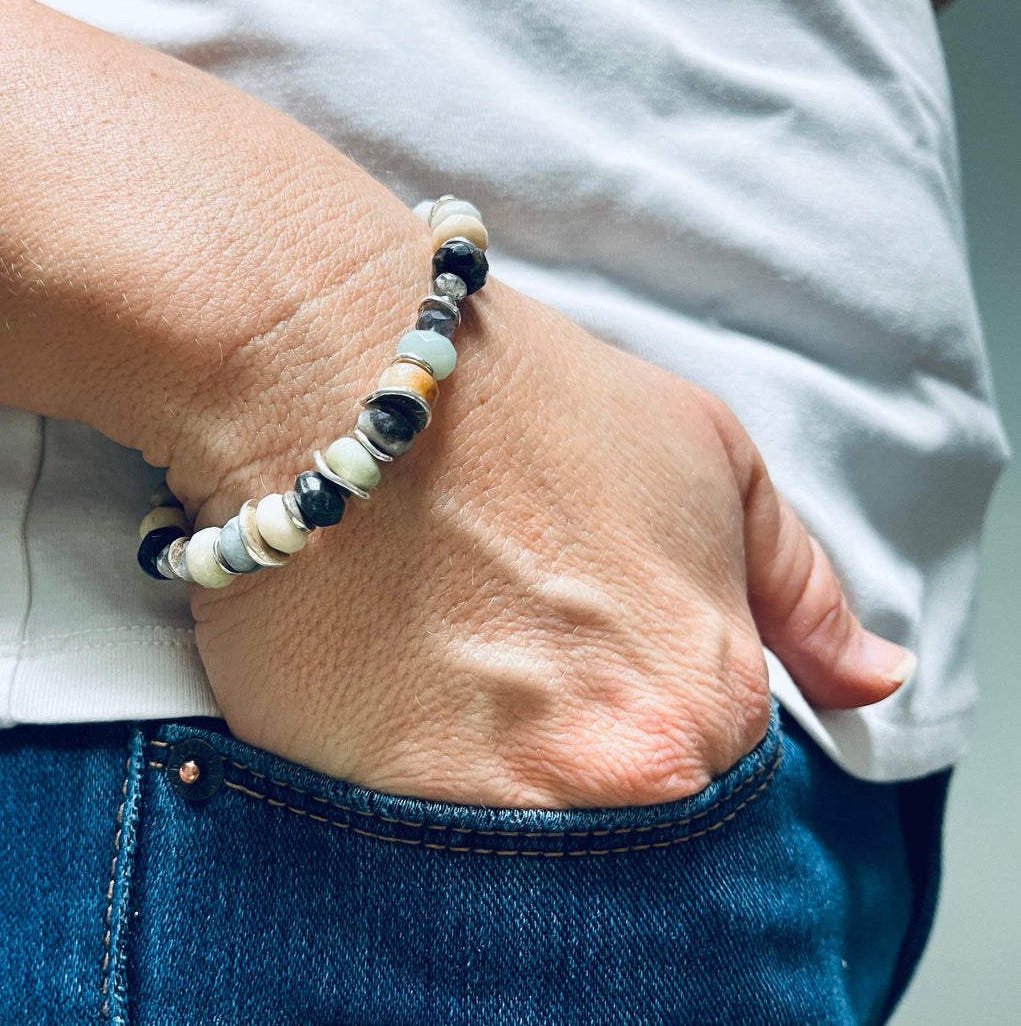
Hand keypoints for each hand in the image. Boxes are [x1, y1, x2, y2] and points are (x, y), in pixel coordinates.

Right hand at [162, 219, 910, 809]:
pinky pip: (398, 829)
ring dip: (487, 770)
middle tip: (520, 661)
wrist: (336, 374)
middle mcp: (603, 776)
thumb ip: (804, 591)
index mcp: (706, 701)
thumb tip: (874, 684)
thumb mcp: (714, 459)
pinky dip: (398, 775)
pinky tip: (383, 680)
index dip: (656, 712)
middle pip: (614, 812)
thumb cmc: (529, 400)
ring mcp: (472, 802)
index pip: (715, 771)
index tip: (602, 664)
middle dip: (581, 750)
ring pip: (508, 837)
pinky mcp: (355, 801)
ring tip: (448, 661)